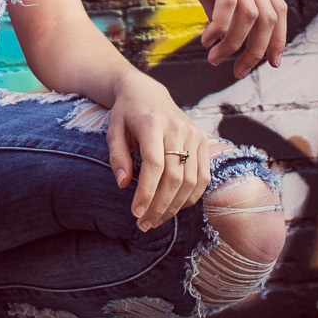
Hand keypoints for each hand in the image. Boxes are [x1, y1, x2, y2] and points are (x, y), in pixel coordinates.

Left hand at [106, 75, 213, 229]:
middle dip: (159, 205)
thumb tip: (123, 184)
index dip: (146, 192)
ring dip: (174, 206)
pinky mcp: (203, 140)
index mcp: (153, 123)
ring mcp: (194, 134)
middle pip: (174, 176)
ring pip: (190, 180)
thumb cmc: (126, 114)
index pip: (154, 164)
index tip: (135, 213)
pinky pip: (203, 176)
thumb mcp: (113, 130)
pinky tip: (174, 207)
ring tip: (156, 220)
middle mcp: (178, 127)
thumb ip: (117, 156)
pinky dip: (190, 197)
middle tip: (144, 224)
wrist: (147, 93)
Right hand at [131, 0, 287, 77]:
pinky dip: (221, 27)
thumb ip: (215, 2)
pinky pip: (228, 3)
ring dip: (234, 44)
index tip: (268, 64)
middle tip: (237, 71)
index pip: (278, 9)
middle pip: (270, 18)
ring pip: (251, 15)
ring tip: (214, 58)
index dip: (279, 39)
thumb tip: (224, 32)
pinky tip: (206, 39)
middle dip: (257, 51)